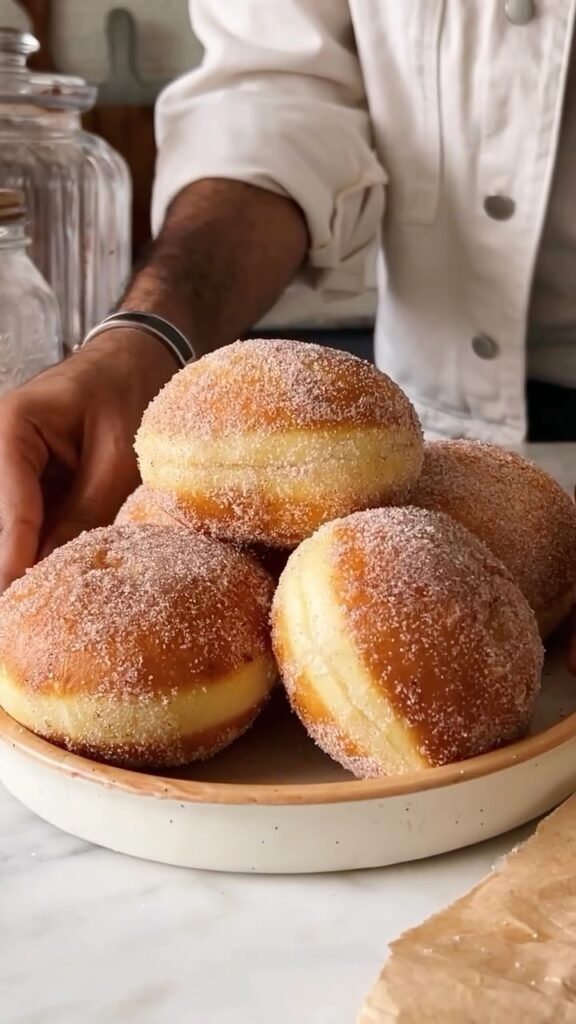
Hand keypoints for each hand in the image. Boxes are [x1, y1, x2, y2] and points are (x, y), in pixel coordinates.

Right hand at [0, 330, 176, 592]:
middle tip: (19, 609)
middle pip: (1, 518)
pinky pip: (25, 522)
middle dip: (12, 559)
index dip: (13, 555)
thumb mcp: (119, 454)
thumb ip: (89, 509)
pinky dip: (35, 548)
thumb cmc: (129, 392)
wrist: (136, 362)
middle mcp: (1, 448)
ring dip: (23, 555)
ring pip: (9, 522)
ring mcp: (10, 468)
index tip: (13, 595)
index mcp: (13, 427)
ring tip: (33, 604)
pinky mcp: (26, 485)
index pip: (10, 504)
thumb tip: (60, 568)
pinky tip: (43, 581)